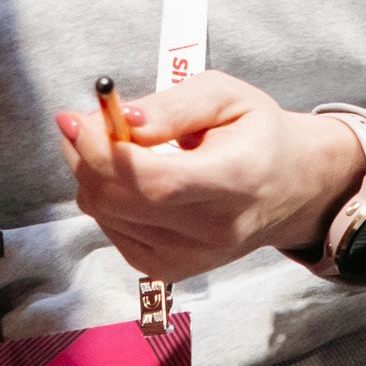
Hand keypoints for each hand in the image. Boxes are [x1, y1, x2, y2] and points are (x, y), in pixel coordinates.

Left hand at [56, 72, 365, 284]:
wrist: (289, 188)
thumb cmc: (257, 135)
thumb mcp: (226, 96)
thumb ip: (172, 106)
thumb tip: (122, 117)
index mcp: (235, 179)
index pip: (155, 181)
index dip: (104, 152)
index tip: (76, 120)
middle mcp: (213, 229)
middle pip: (120, 200)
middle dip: (86, 155)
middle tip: (89, 122)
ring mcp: (190, 257)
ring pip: (105, 214)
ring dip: (95, 175)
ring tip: (123, 148)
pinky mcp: (169, 269)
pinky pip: (111, 230)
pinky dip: (108, 199)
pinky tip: (132, 181)